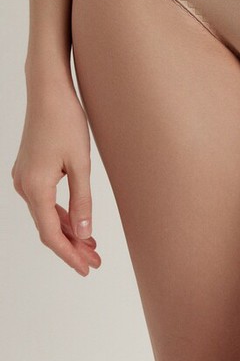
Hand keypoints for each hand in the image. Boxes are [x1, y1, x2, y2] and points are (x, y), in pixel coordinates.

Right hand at [11, 80, 100, 275]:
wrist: (48, 92)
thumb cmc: (66, 121)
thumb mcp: (81, 163)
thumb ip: (83, 200)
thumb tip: (85, 233)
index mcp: (35, 188)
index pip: (51, 234)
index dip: (69, 255)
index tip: (86, 269)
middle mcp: (24, 186)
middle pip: (48, 228)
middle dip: (72, 246)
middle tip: (95, 262)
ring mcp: (24, 178)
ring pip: (46, 214)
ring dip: (69, 230)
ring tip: (92, 246)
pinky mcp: (29, 169)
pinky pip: (45, 200)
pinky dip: (62, 213)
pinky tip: (78, 221)